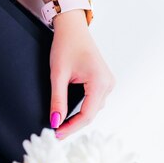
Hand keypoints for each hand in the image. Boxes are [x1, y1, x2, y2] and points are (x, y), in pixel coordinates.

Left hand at [48, 10, 114, 138]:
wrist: (72, 29)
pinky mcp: (103, 81)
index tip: (57, 134)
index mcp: (100, 82)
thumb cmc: (66, 45)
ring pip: (93, 109)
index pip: (87, 115)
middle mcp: (108, 84)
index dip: (71, 127)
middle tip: (56, 133)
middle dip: (74, 125)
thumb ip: (57, 99)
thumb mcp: (58, 74)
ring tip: (61, 125)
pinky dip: (83, 109)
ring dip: (79, 118)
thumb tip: (55, 121)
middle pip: (91, 114)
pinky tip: (71, 114)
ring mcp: (107, 82)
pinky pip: (94, 101)